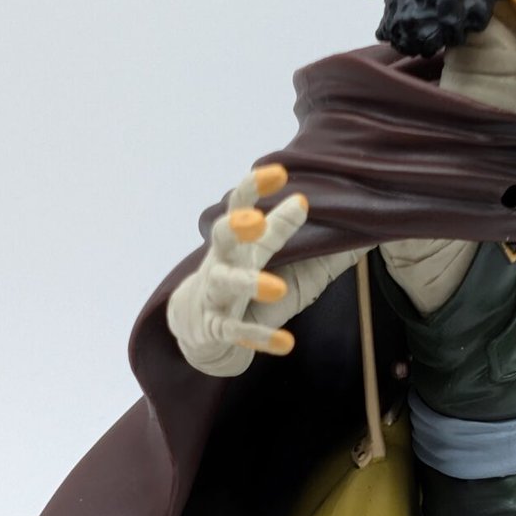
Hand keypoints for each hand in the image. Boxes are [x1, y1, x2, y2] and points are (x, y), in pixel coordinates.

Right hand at [165, 163, 309, 375]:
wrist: (196, 327)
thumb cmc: (240, 282)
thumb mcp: (268, 257)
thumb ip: (292, 235)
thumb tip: (319, 208)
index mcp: (236, 241)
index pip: (239, 206)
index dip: (254, 188)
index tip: (279, 172)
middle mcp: (222, 262)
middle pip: (221, 237)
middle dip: (235, 227)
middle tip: (255, 221)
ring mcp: (215, 295)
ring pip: (225, 284)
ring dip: (249, 283)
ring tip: (277, 289)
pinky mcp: (215, 327)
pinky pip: (236, 332)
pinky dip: (260, 338)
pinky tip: (286, 344)